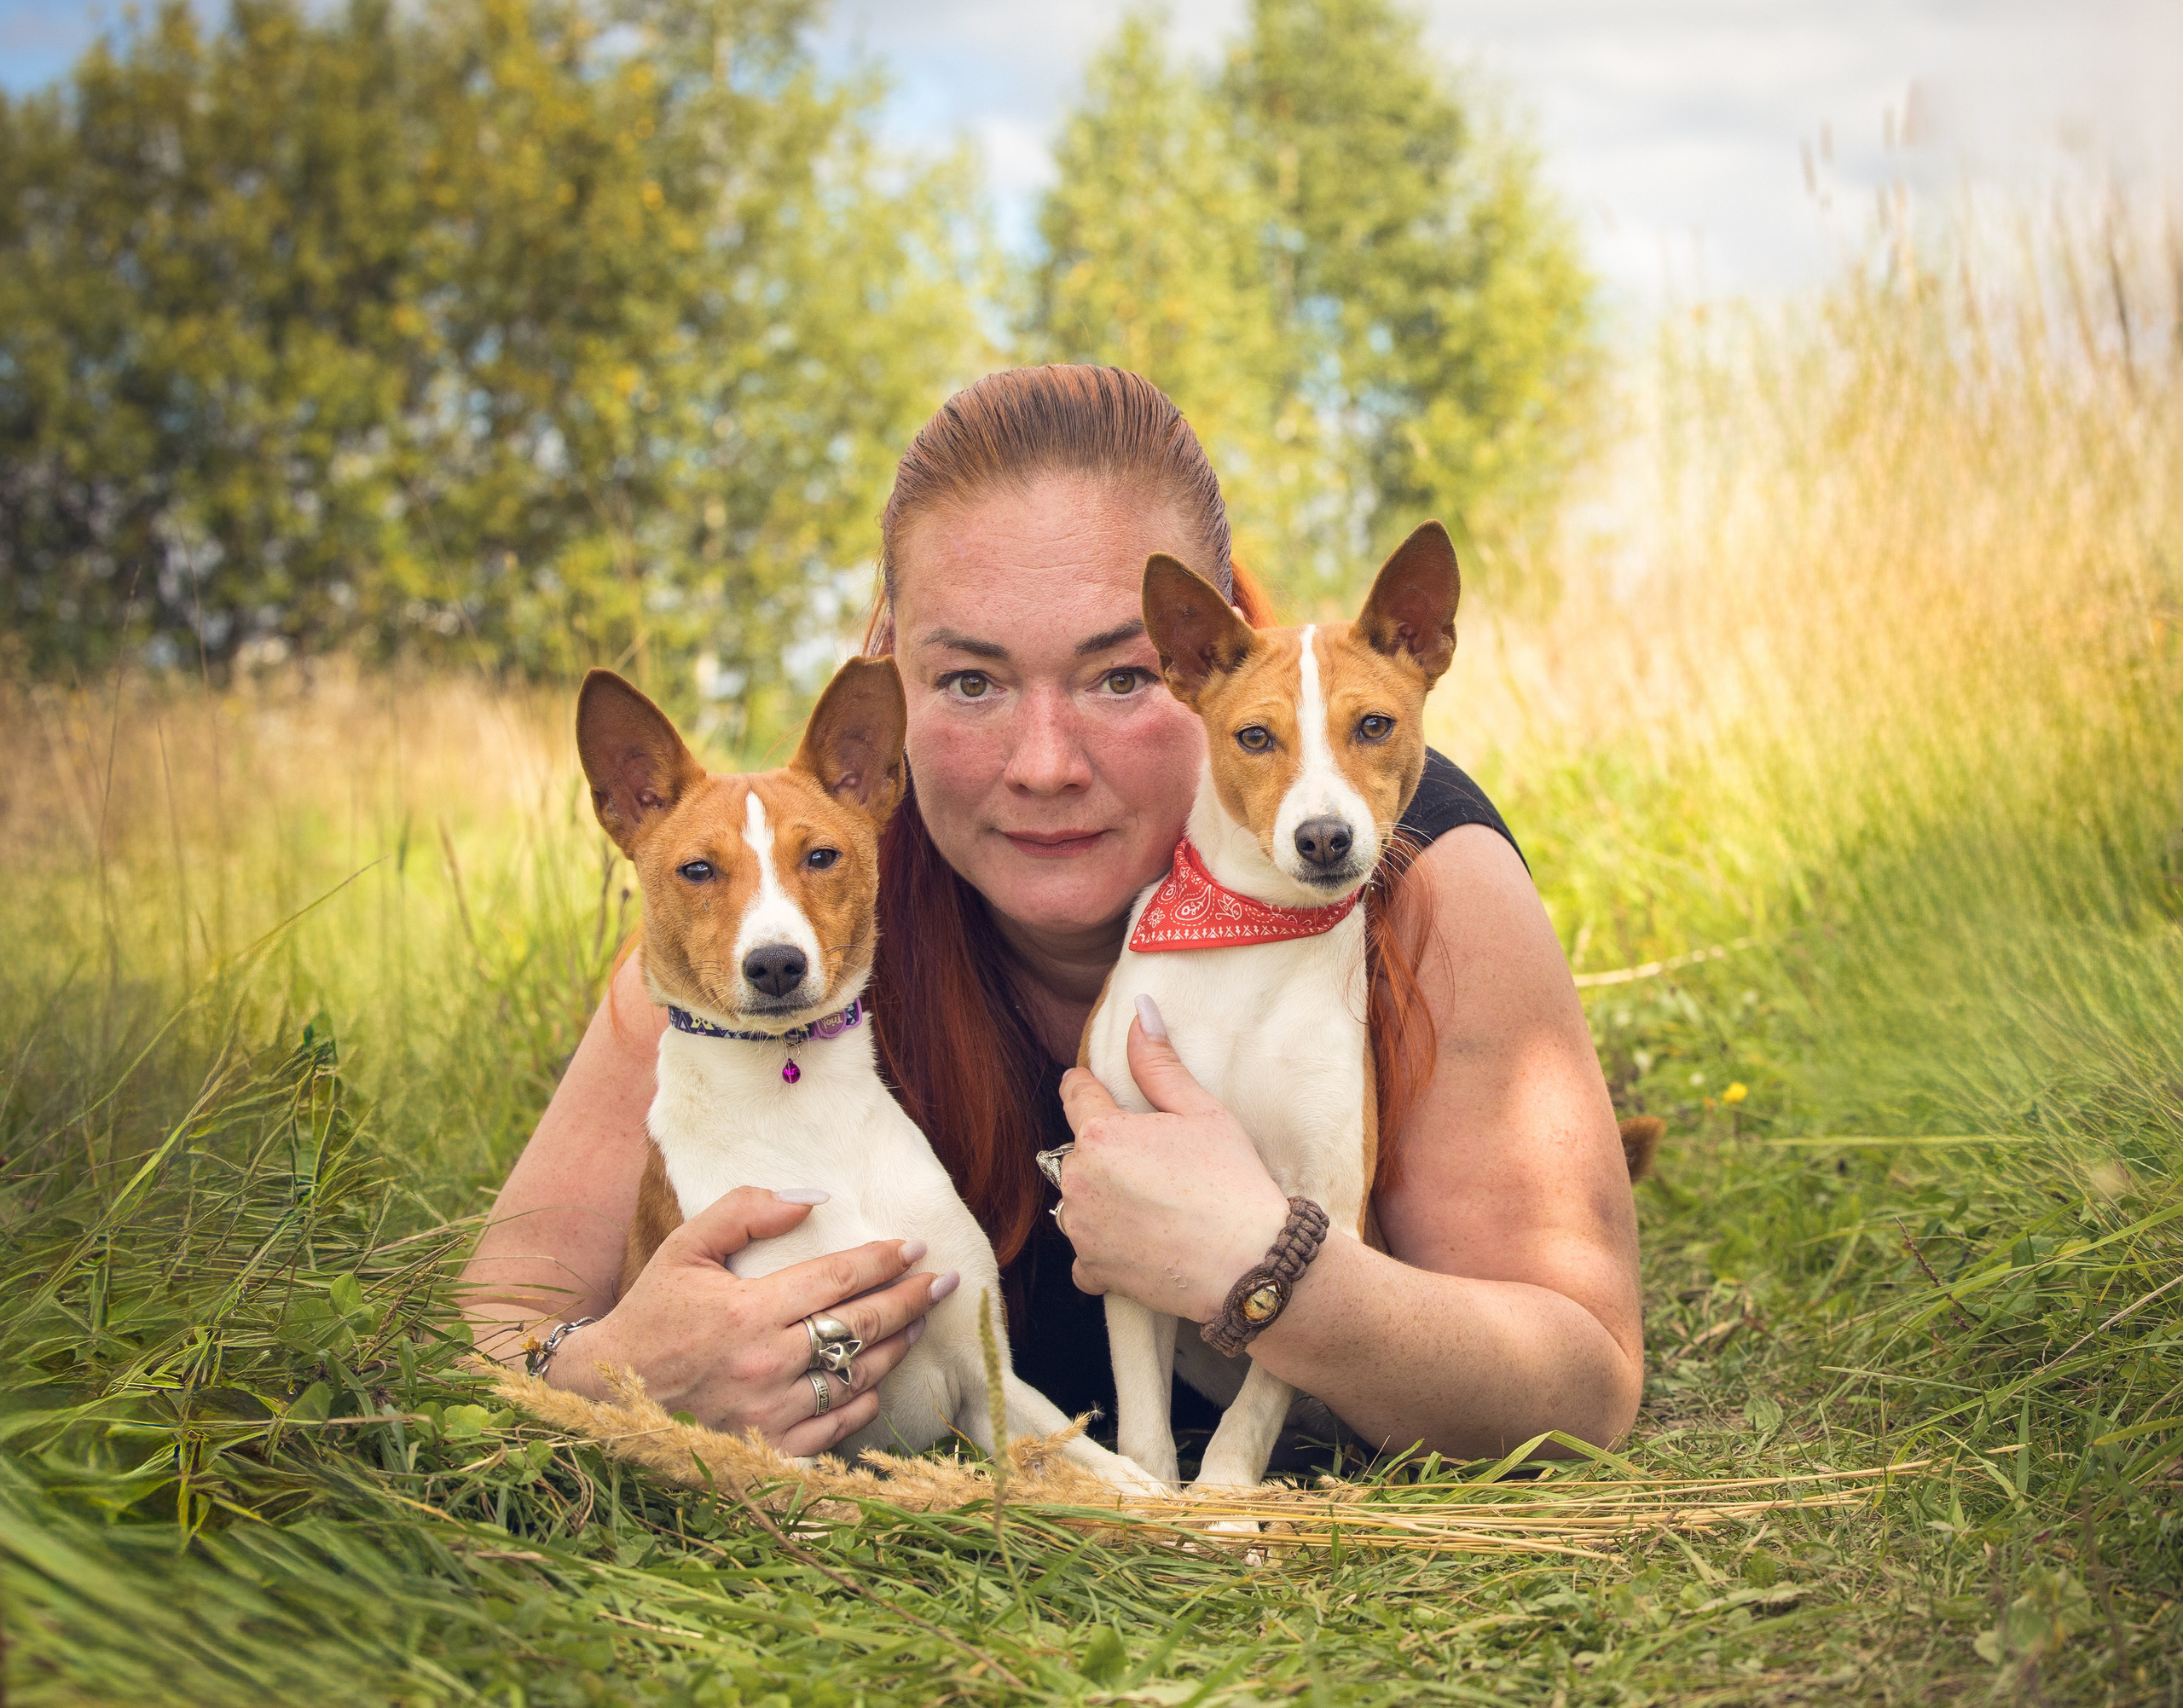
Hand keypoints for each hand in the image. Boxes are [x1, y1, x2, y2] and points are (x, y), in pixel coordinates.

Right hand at [547, 1186, 955, 1456]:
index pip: (838, 1279)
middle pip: (862, 1325)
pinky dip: (865, 1399)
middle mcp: (767, 1363)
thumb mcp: (686, 1248)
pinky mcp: (772, 1451)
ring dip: (898, 1346)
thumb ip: (745, 1211)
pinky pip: (840, 1426)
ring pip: (859, 1376)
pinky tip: (878, 1375)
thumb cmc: (651, 1314)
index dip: (883, 1260)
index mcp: (748, 1311)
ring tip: (920, 1321)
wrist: (606, 1397)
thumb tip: (812, 1196)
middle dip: (912, 1298)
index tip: (914, 1245)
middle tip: (943, 1280)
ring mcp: (772, 1413)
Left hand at [1056, 1002, 1289, 1320]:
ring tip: (1150, 1205)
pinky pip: (1085, 1253)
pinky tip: (1144, 1243)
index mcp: (1101, 1134)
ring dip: (1099, 1200)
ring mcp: (1082, 1230)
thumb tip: (1139, 1010)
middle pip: (1076, 1152)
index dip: (1088, 1087)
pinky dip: (1105, 1248)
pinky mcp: (1094, 1271)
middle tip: (1155, 1165)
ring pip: (1076, 1202)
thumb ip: (1159, 1062)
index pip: (1074, 1093)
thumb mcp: (1202, 1111)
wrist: (1253, 1264)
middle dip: (1105, 1151)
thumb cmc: (1232, 1182)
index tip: (1098, 1091)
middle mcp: (1079, 1181)